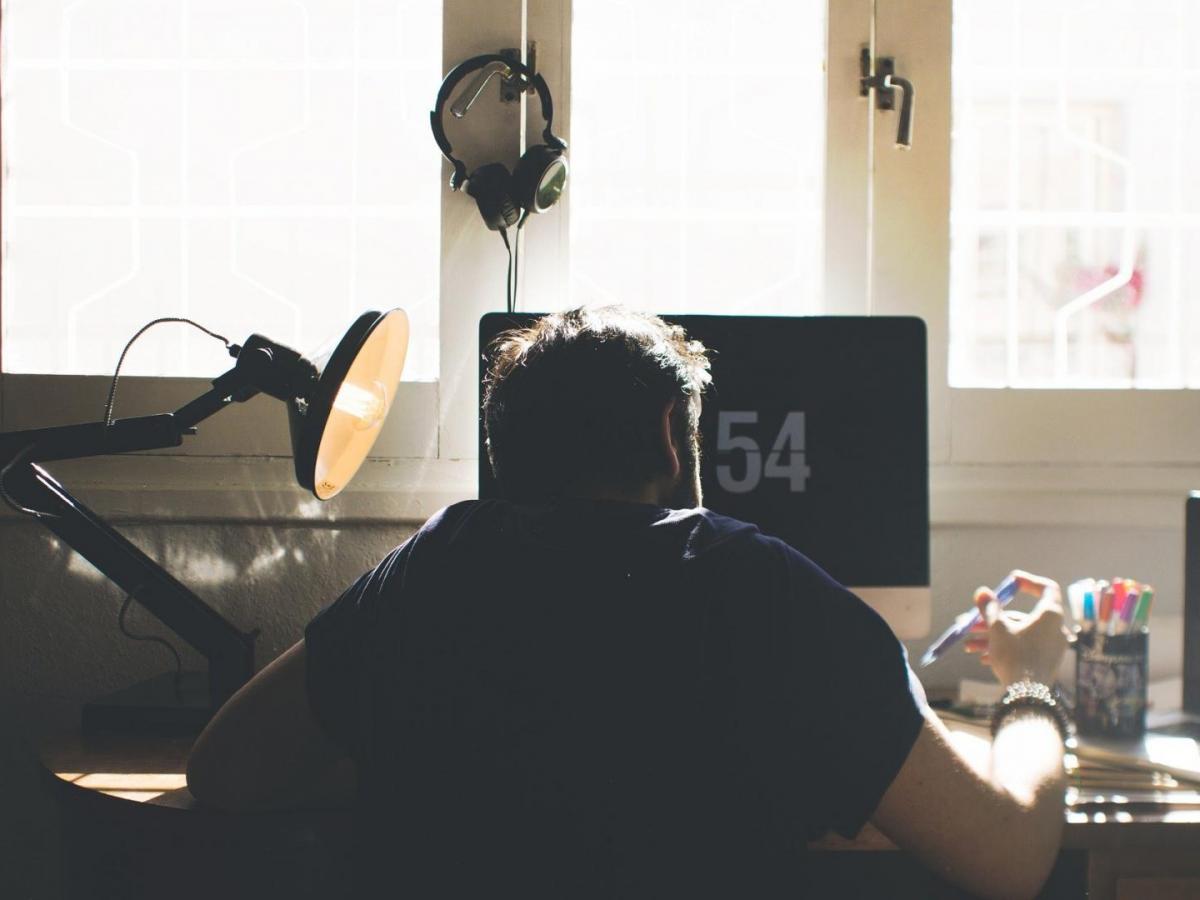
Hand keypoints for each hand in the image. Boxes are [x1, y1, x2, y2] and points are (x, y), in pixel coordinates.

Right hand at [963, 570, 1068, 686]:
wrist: (1028, 696)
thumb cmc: (1015, 657)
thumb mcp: (998, 629)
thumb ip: (990, 608)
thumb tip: (983, 591)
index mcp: (1051, 615)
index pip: (1047, 588)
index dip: (1029, 582)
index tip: (1012, 581)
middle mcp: (1056, 629)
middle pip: (1024, 616)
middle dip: (995, 619)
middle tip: (974, 621)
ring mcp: (1052, 647)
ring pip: (1019, 635)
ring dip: (994, 637)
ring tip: (970, 646)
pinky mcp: (1046, 662)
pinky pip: (1024, 648)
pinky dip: (1005, 649)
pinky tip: (983, 657)